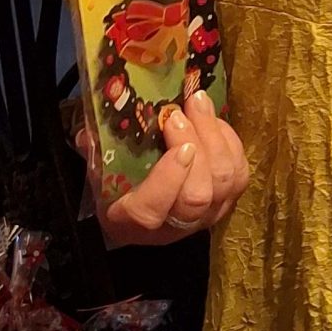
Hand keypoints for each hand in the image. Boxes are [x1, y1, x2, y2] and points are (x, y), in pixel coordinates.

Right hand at [90, 92, 249, 246]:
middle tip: (180, 112)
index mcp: (132, 223)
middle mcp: (175, 226)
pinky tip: (213, 120)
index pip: (151, 211)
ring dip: (214, 136)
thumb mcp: (98, 176)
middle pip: (197, 195)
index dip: (167, 180)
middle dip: (195, 147)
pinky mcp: (229, 202)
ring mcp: (207, 216)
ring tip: (197, 104)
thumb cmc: (120, 191)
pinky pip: (240, 173)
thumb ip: (95, 155)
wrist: (147, 217)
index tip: (175, 146)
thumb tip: (91, 129)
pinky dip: (230, 142)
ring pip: (225, 181)